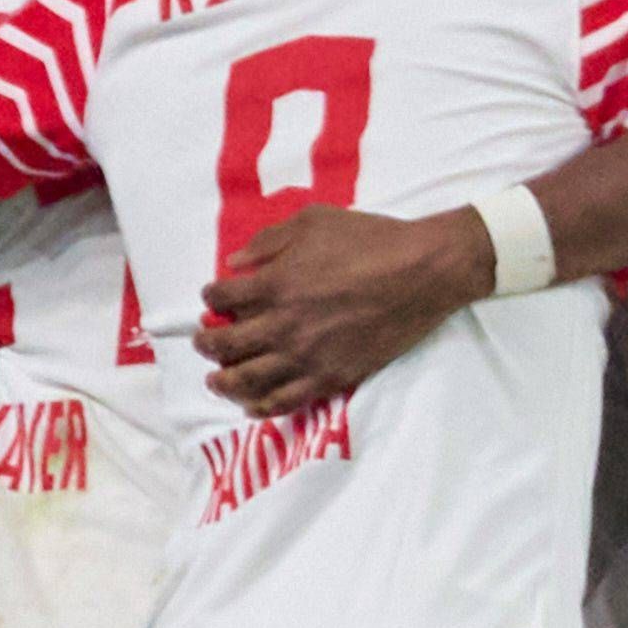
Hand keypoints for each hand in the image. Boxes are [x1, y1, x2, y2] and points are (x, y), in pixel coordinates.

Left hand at [197, 200, 497, 413]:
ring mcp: (307, 356)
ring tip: (217, 379)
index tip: (213, 299)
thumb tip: (236, 263)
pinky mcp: (332, 377)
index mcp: (275, 283)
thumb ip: (269, 242)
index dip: (211, 298)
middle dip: (207, 343)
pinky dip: (261, 406)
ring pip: (248, 379)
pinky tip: (250, 405)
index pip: (221, 298)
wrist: (423, 273)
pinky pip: (286, 401)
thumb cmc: (371, 239)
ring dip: (224, 380)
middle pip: (225, 344)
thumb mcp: (314, 221)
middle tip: (204, 341)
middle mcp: (283, 324)